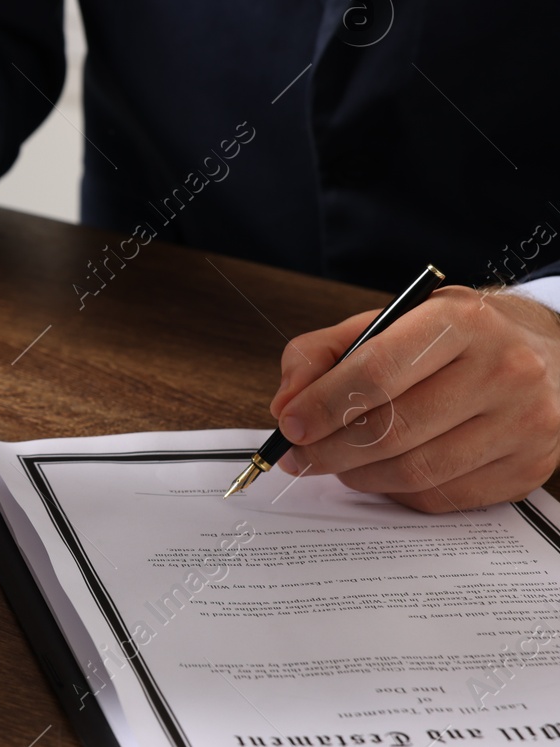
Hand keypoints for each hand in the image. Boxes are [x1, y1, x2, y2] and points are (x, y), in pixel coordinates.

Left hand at [268, 286, 559, 511]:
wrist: (547, 354)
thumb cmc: (453, 339)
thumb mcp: (389, 321)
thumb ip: (324, 353)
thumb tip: (286, 404)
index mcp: (462, 322)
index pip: (376, 372)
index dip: (323, 405)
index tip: (289, 425)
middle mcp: (505, 370)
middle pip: (393, 429)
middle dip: (330, 450)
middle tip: (298, 455)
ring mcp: (525, 424)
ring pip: (416, 472)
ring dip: (358, 475)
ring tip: (336, 463)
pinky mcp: (528, 469)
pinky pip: (442, 498)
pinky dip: (397, 492)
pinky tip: (382, 473)